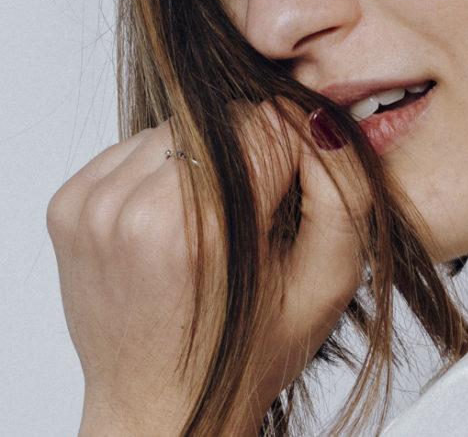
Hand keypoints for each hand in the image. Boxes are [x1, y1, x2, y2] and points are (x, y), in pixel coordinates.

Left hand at [46, 102, 370, 434]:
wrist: (160, 410)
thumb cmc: (249, 352)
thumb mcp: (326, 280)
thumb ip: (342, 189)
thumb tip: (320, 117)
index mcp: (201, 231)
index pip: (269, 123)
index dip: (294, 153)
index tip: (289, 196)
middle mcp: (133, 211)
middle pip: (222, 121)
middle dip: (249, 153)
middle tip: (251, 216)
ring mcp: (92, 206)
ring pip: (178, 127)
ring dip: (205, 158)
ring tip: (211, 221)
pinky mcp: (67, 203)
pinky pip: (136, 145)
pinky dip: (163, 168)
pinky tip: (174, 219)